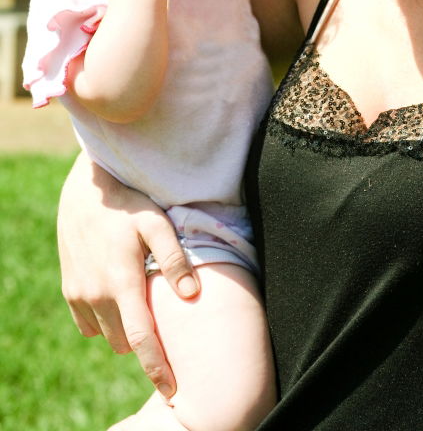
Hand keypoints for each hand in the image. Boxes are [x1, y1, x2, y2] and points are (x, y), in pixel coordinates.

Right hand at [57, 155, 199, 397]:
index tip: (171, 389)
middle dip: (144, 342)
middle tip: (163, 325)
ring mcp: (80, 295)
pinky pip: (88, 324)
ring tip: (141, 305)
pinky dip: (104, 321)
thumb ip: (175, 258)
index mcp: (122, 282)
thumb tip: (192, 295)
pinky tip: (119, 298)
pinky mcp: (70, 291)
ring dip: (124, 330)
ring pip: (106, 335)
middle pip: (125, 342)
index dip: (156, 367)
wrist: (85, 194)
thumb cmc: (129, 206)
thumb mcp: (157, 223)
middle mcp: (96, 294)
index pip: (141, 338)